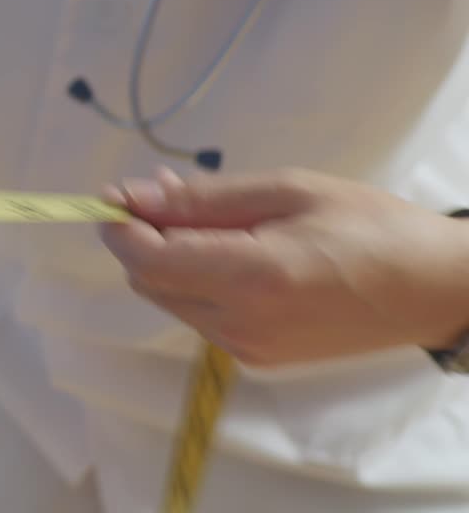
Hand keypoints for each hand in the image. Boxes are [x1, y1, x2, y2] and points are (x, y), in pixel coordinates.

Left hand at [98, 166, 468, 366]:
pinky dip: (194, 280)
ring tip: (206, 218)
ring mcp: (247, 348)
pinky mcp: (257, 357)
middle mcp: (240, 323)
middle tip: (165, 193)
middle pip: (150, 282)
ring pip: (170, 299)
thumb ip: (204, 199)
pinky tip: (227, 251)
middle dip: (143, 238)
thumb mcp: (288, 191)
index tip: (114, 194)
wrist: (434, 288)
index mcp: (251, 277)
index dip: (120, 227)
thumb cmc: (369, 225)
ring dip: (167, 259)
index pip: (149, 259)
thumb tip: (136, 196)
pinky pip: (200, 314)